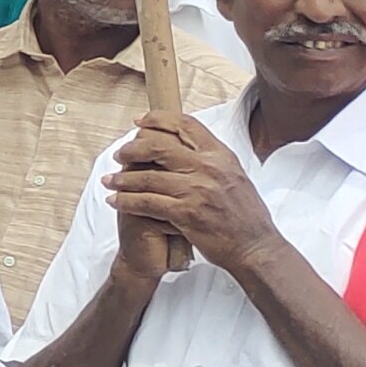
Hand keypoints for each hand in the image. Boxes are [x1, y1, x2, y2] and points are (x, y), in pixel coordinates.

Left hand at [102, 114, 269, 279]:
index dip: (157, 119)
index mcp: (221, 155)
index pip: (185, 125)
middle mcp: (209, 168)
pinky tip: (115, 201)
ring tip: (109, 181)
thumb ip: (210, 160)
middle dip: (132, 148)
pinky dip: (126, 201)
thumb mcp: (233, 176)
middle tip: (119, 155)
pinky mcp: (186, 214)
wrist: (255, 247)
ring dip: (122, 178)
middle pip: (159, 146)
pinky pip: (147, 203)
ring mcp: (197, 190)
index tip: (139, 122)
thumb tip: (184, 145)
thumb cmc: (245, 215)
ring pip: (147, 176)